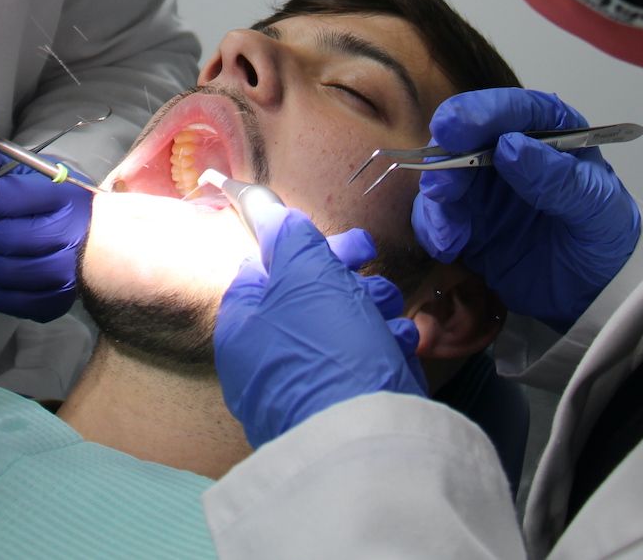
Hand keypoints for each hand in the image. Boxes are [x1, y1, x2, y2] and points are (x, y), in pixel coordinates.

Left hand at [0, 166, 90, 322]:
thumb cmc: (70, 205)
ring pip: (0, 272)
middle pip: (2, 238)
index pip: (10, 198)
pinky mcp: (54, 304)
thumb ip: (13, 175)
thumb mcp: (50, 178)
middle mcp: (68, 240)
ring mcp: (62, 277)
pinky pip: (7, 300)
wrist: (111, 246)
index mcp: (66, 202)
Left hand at [214, 204, 424, 447]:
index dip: (312, 250)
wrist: (365, 439)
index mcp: (243, 324)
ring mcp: (301, 388)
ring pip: (340, 329)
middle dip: (350, 280)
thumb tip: (258, 204)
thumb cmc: (327, 348)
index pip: (269, 269)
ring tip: (388, 316)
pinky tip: (399, 346)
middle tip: (375, 276)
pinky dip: (381, 348)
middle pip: (308, 297)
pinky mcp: (338, 410)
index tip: (352, 247)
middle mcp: (265, 359)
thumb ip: (285, 233)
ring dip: (371, 310)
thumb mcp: (305, 273)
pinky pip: (359, 365)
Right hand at [415, 88, 638, 330]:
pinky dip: (434, 228)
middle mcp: (510, 151)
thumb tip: (511, 146)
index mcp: (549, 132)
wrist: (598, 291)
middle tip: (442, 189)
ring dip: (437, 199)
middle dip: (446, 158)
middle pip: (465, 137)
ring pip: (443, 174)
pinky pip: (436, 214)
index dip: (479, 112)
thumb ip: (558, 179)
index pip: (513, 110)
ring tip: (450, 234)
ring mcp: (485, 186)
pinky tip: (449, 247)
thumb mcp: (597, 209)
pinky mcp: (468, 220)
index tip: (453, 128)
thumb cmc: (606, 238)